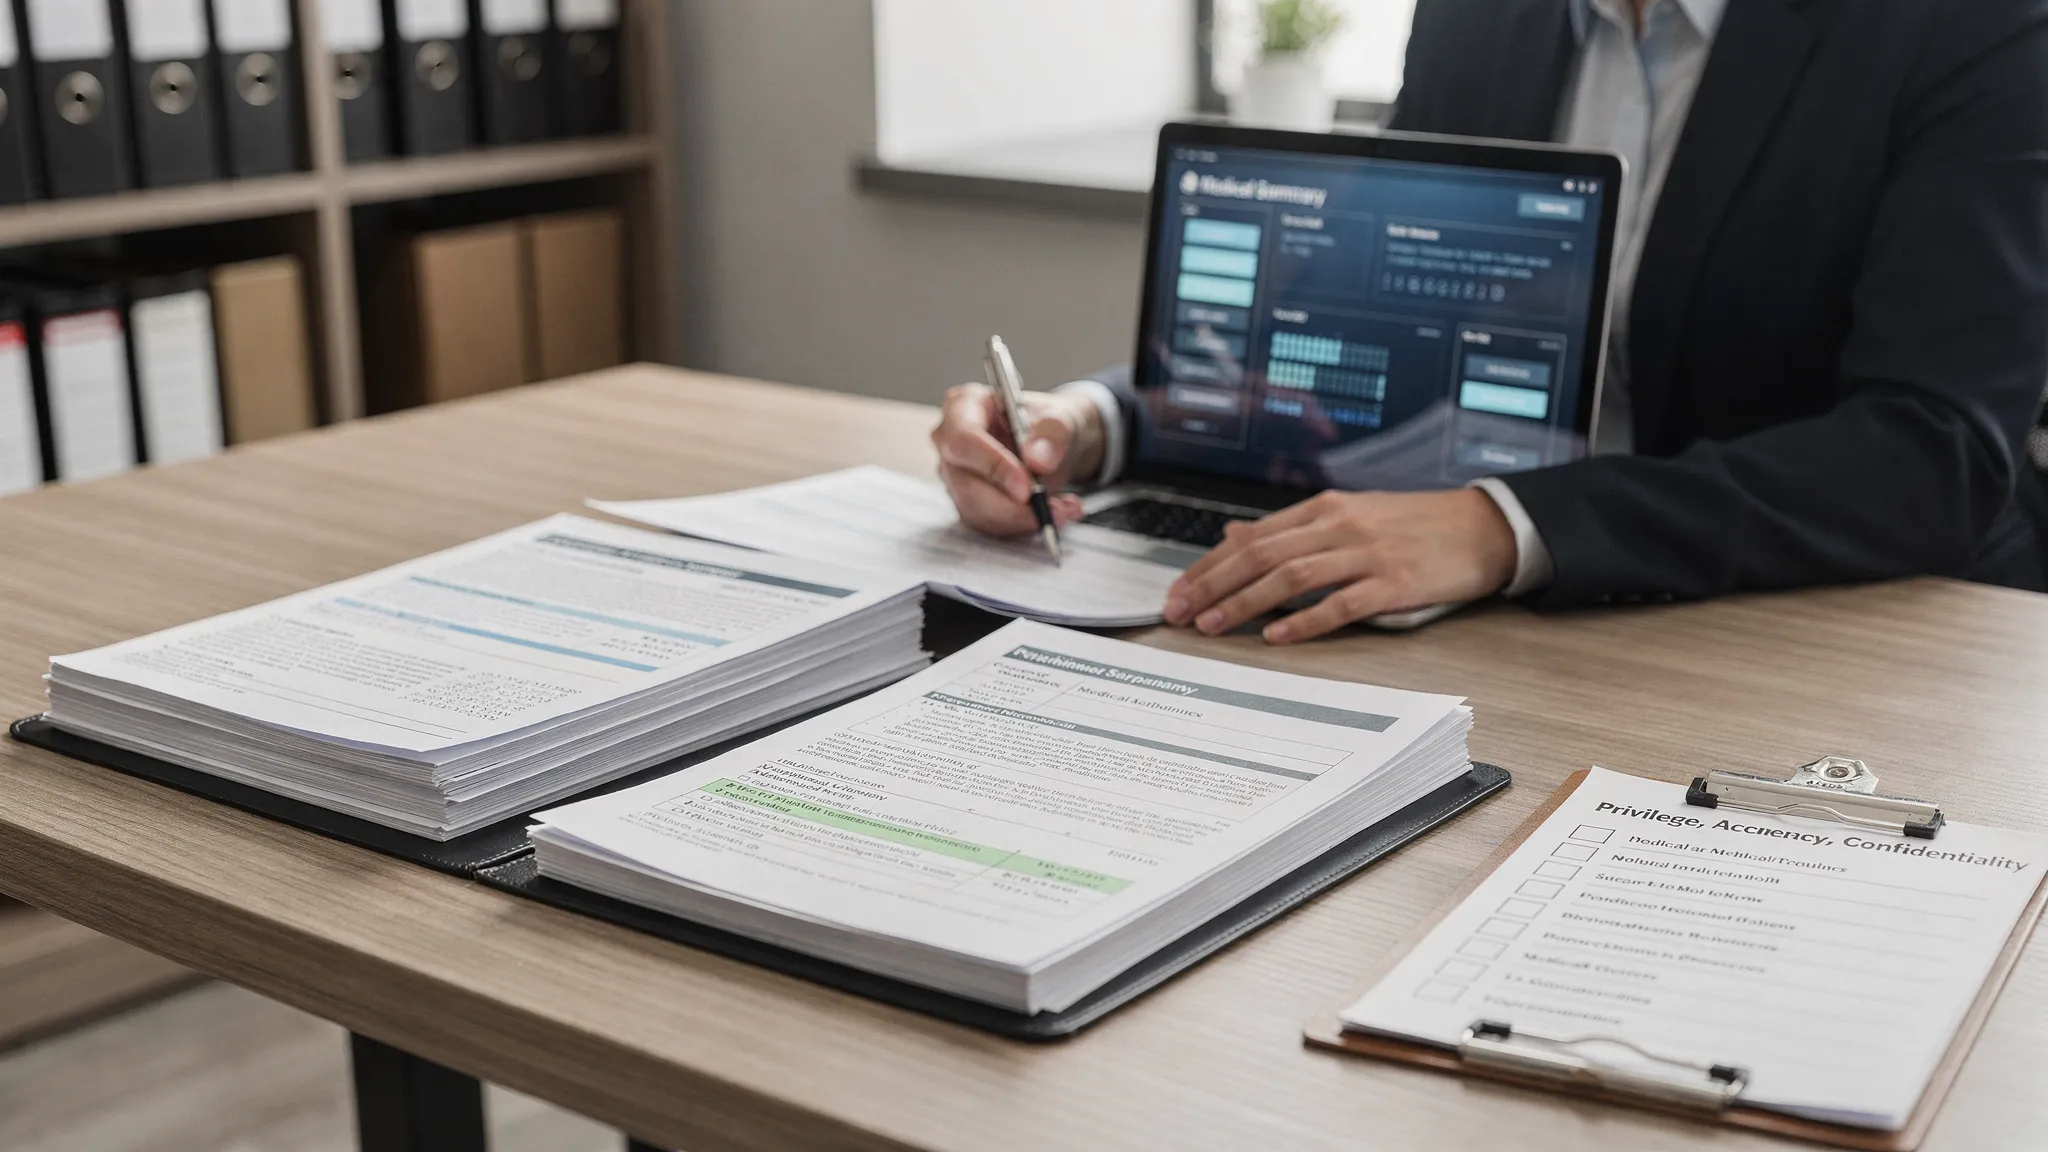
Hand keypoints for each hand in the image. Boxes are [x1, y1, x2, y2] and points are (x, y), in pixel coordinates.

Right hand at [932, 384, 1104, 535]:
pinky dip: (1023, 526)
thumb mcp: (1063, 418)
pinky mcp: (967, 503)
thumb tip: (1037, 459)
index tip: (1027, 488)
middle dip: (1014, 507)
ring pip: (978, 513)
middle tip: (1056, 509)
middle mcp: (949, 442)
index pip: (965, 440)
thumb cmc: (1048, 425)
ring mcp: (955, 477)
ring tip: (1064, 509)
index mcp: (964, 406)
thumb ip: (1053, 433)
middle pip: (967, 486)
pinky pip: (989, 525)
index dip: (994, 467)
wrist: (1054, 446)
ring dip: (1024, 519)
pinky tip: (1052, 513)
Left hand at [1164, 488, 1518, 643]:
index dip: (1209, 565)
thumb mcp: (1348, 514)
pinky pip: (1341, 603)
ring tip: (1213, 625)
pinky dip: (1306, 621)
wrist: (1483, 527)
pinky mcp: (1394, 584)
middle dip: (1213, 584)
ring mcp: (1367, 554)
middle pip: (1261, 555)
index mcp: (1324, 508)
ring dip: (1246, 602)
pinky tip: (1277, 636)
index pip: (1252, 537)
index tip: (1179, 591)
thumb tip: (1234, 534)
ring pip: (1292, 577)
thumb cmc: (1413, 525)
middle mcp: (1340, 526)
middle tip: (1180, 612)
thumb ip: (1291, 528)